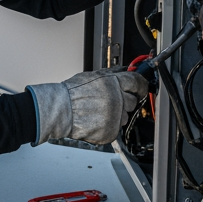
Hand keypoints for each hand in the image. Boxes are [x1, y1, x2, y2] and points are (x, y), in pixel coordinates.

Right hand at [28, 67, 150, 145]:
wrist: (61, 110)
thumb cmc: (73, 93)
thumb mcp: (93, 76)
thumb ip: (113, 74)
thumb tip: (127, 70)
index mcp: (114, 83)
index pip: (137, 83)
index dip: (141, 86)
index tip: (141, 88)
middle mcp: (117, 99)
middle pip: (132, 101)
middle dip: (124, 101)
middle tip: (109, 101)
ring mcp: (115, 116)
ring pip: (125, 116)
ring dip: (116, 114)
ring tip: (99, 111)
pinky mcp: (111, 131)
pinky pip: (116, 128)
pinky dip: (109, 126)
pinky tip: (97, 120)